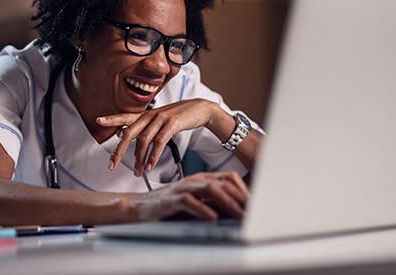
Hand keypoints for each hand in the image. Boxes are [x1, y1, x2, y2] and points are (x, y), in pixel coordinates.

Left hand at [97, 99, 226, 176]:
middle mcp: (151, 115)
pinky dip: (153, 156)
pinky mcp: (172, 124)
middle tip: (112, 164)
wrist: (201, 109)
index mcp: (146, 114)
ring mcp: (161, 119)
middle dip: (119, 150)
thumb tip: (121, 133)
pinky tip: (150, 165)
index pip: (125, 116)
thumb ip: (141, 126)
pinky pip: (159, 142)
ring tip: (137, 172)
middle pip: (129, 132)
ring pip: (143, 140)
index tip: (99, 120)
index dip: (112, 118)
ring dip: (138, 158)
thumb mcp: (158, 119)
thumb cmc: (180, 116)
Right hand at [134, 171, 248, 220]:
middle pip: (224, 183)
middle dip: (241, 197)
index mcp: (203, 179)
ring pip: (210, 189)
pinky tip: (213, 218)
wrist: (139, 207)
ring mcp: (183, 188)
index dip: (244, 189)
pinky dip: (203, 210)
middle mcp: (195, 180)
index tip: (256, 203)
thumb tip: (238, 213)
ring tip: (239, 214)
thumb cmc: (170, 207)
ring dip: (228, 202)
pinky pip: (190, 202)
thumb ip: (215, 205)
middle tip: (253, 211)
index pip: (229, 177)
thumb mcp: (197, 204)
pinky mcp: (172, 199)